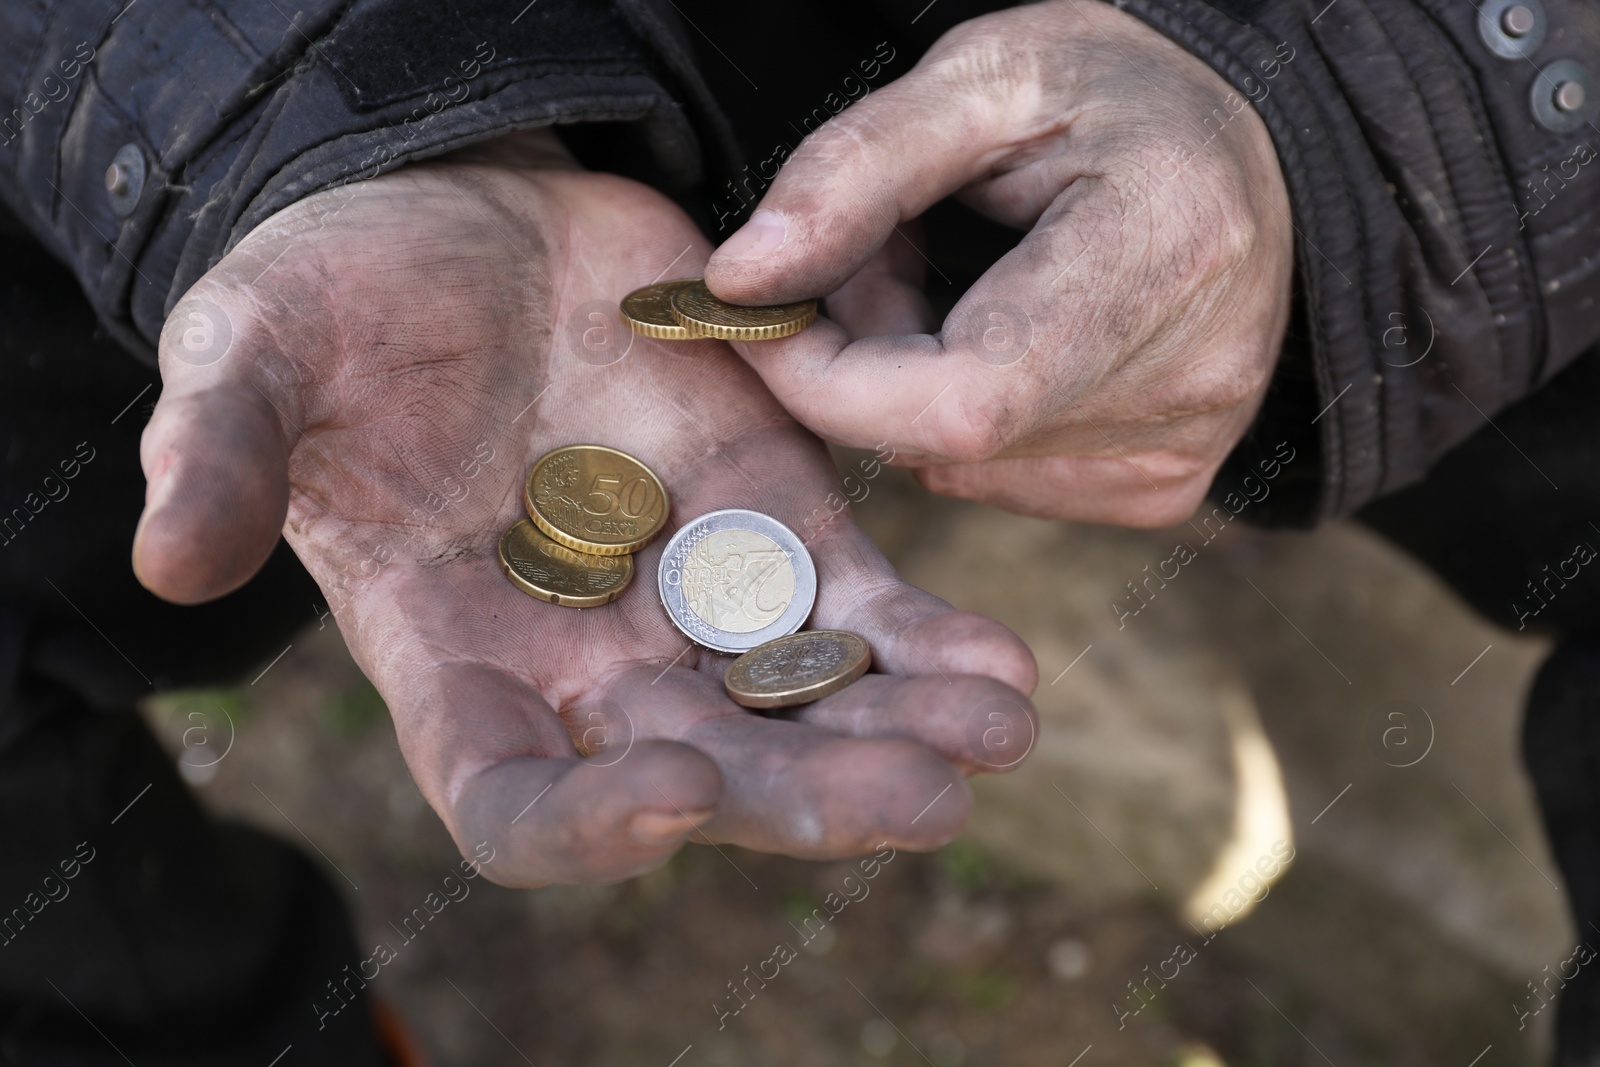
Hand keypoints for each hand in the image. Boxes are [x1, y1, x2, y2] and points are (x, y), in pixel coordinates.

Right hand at [132, 132, 1037, 884]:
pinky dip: (926, 644)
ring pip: (801, 704)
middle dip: (803, 793)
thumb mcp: (253, 355)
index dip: (582, 826)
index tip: (663, 792)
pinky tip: (1003, 675)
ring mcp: (689, 593)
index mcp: (455, 658)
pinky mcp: (772, 517)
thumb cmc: (336, 303)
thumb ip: (223, 454)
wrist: (458, 221)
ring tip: (994, 736)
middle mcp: (584, 659)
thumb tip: (166, 561)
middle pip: (700, 772)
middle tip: (916, 800)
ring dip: (899, 734)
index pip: (512, 802)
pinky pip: (857, 606)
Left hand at [704, 0, 1293, 526]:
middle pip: (946, 434)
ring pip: (959, 464)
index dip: (828, 377)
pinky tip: (998, 337)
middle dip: (861, 359)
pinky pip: (999, 478)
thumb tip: (738, 281)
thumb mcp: (980, 79)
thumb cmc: (1113, 92)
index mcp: (1166, 251)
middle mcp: (1196, 382)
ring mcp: (1185, 448)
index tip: (759, 310)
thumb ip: (852, 173)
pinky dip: (958, 417)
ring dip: (905, 386)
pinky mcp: (1163, 484)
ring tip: (950, 283)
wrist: (1246, 149)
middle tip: (876, 258)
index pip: (962, 398)